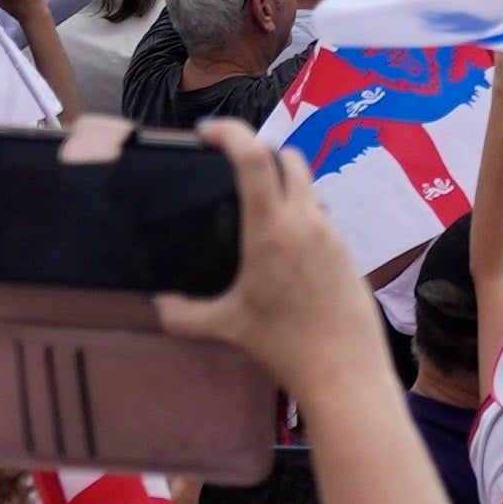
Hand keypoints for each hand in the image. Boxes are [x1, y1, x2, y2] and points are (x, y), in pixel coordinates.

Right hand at [151, 123, 376, 403]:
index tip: (207, 133)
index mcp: (271, 230)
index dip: (232, 132)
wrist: (345, 371)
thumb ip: (183, 313)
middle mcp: (305, 221)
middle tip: (230, 167)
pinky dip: (299, 214)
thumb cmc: (283, 346)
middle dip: (259, 152)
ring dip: (282, 183)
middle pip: (287, 158)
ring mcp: (332, 232)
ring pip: (308, 186)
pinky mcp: (347, 248)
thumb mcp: (227, 327)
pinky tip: (283, 244)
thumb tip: (155, 303)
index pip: (255, 158)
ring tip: (254, 206)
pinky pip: (321, 216)